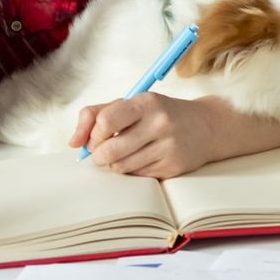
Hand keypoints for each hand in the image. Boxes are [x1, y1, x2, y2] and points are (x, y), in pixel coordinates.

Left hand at [70, 94, 279, 177]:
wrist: (206, 126)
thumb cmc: (160, 114)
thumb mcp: (132, 104)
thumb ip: (96, 114)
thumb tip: (73, 143)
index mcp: (146, 102)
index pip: (105, 121)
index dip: (93, 134)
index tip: (98, 135)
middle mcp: (159, 123)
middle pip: (108, 151)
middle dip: (98, 155)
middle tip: (103, 152)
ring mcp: (168, 147)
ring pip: (120, 167)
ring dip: (115, 164)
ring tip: (125, 154)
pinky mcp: (173, 167)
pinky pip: (137, 177)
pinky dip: (133, 171)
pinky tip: (143, 159)